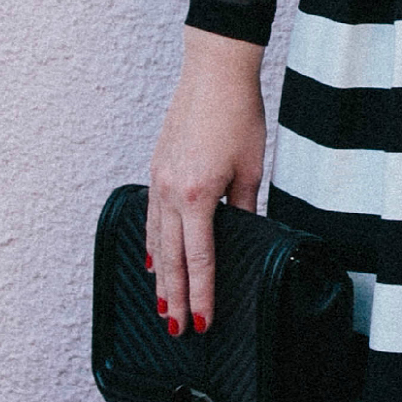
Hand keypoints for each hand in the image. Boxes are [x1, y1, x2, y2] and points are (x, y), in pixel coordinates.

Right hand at [146, 28, 266, 335]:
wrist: (213, 71)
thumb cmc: (237, 113)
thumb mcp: (251, 168)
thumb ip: (244, 207)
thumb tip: (245, 235)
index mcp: (198, 196)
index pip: (200, 259)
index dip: (203, 293)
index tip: (205, 321)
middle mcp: (172, 192)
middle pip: (171, 258)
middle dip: (176, 297)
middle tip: (178, 330)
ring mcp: (159, 180)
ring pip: (155, 242)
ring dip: (159, 277)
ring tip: (163, 307)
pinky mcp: (157, 169)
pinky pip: (150, 218)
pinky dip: (150, 244)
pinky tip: (151, 261)